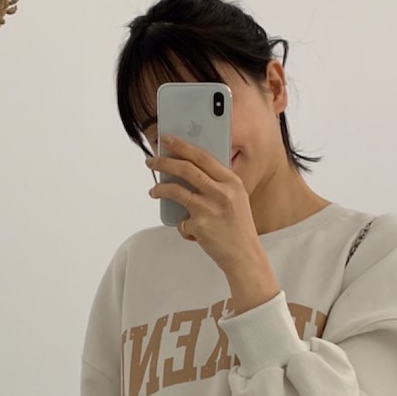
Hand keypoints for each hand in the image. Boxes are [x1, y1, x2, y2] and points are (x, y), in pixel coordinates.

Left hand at [147, 134, 262, 274]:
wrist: (245, 256)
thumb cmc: (238, 228)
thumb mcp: (236, 198)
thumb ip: (217, 184)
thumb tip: (187, 170)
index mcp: (232, 181)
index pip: (203, 156)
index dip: (182, 146)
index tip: (167, 140)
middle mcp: (222, 192)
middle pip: (186, 169)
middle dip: (164, 162)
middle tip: (151, 161)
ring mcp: (210, 208)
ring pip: (176, 191)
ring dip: (160, 189)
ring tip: (154, 190)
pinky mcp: (200, 225)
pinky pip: (182, 221)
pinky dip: (183, 226)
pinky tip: (192, 231)